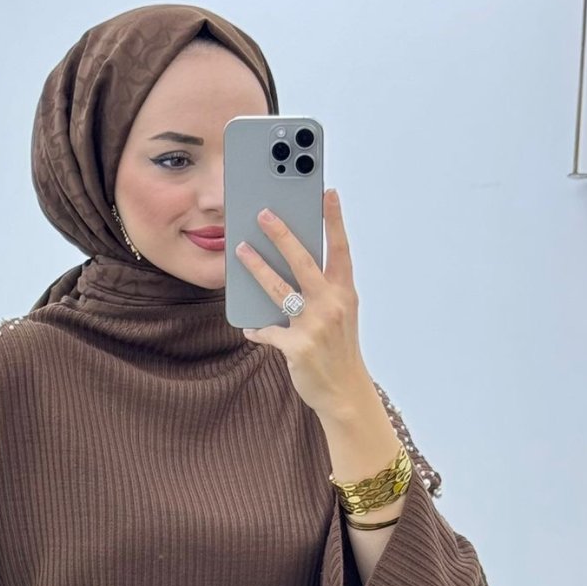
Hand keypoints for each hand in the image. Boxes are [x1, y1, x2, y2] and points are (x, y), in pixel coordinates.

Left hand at [237, 189, 369, 416]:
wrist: (345, 393)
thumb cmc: (338, 350)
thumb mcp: (340, 315)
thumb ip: (323, 291)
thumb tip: (291, 267)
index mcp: (345, 293)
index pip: (340, 250)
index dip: (334, 221)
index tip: (328, 192)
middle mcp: (332, 305)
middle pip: (304, 261)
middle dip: (282, 234)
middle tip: (264, 213)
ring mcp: (315, 325)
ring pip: (279, 289)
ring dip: (257, 267)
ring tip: (241, 249)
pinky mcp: (297, 347)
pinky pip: (268, 331)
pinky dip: (258, 329)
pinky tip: (251, 327)